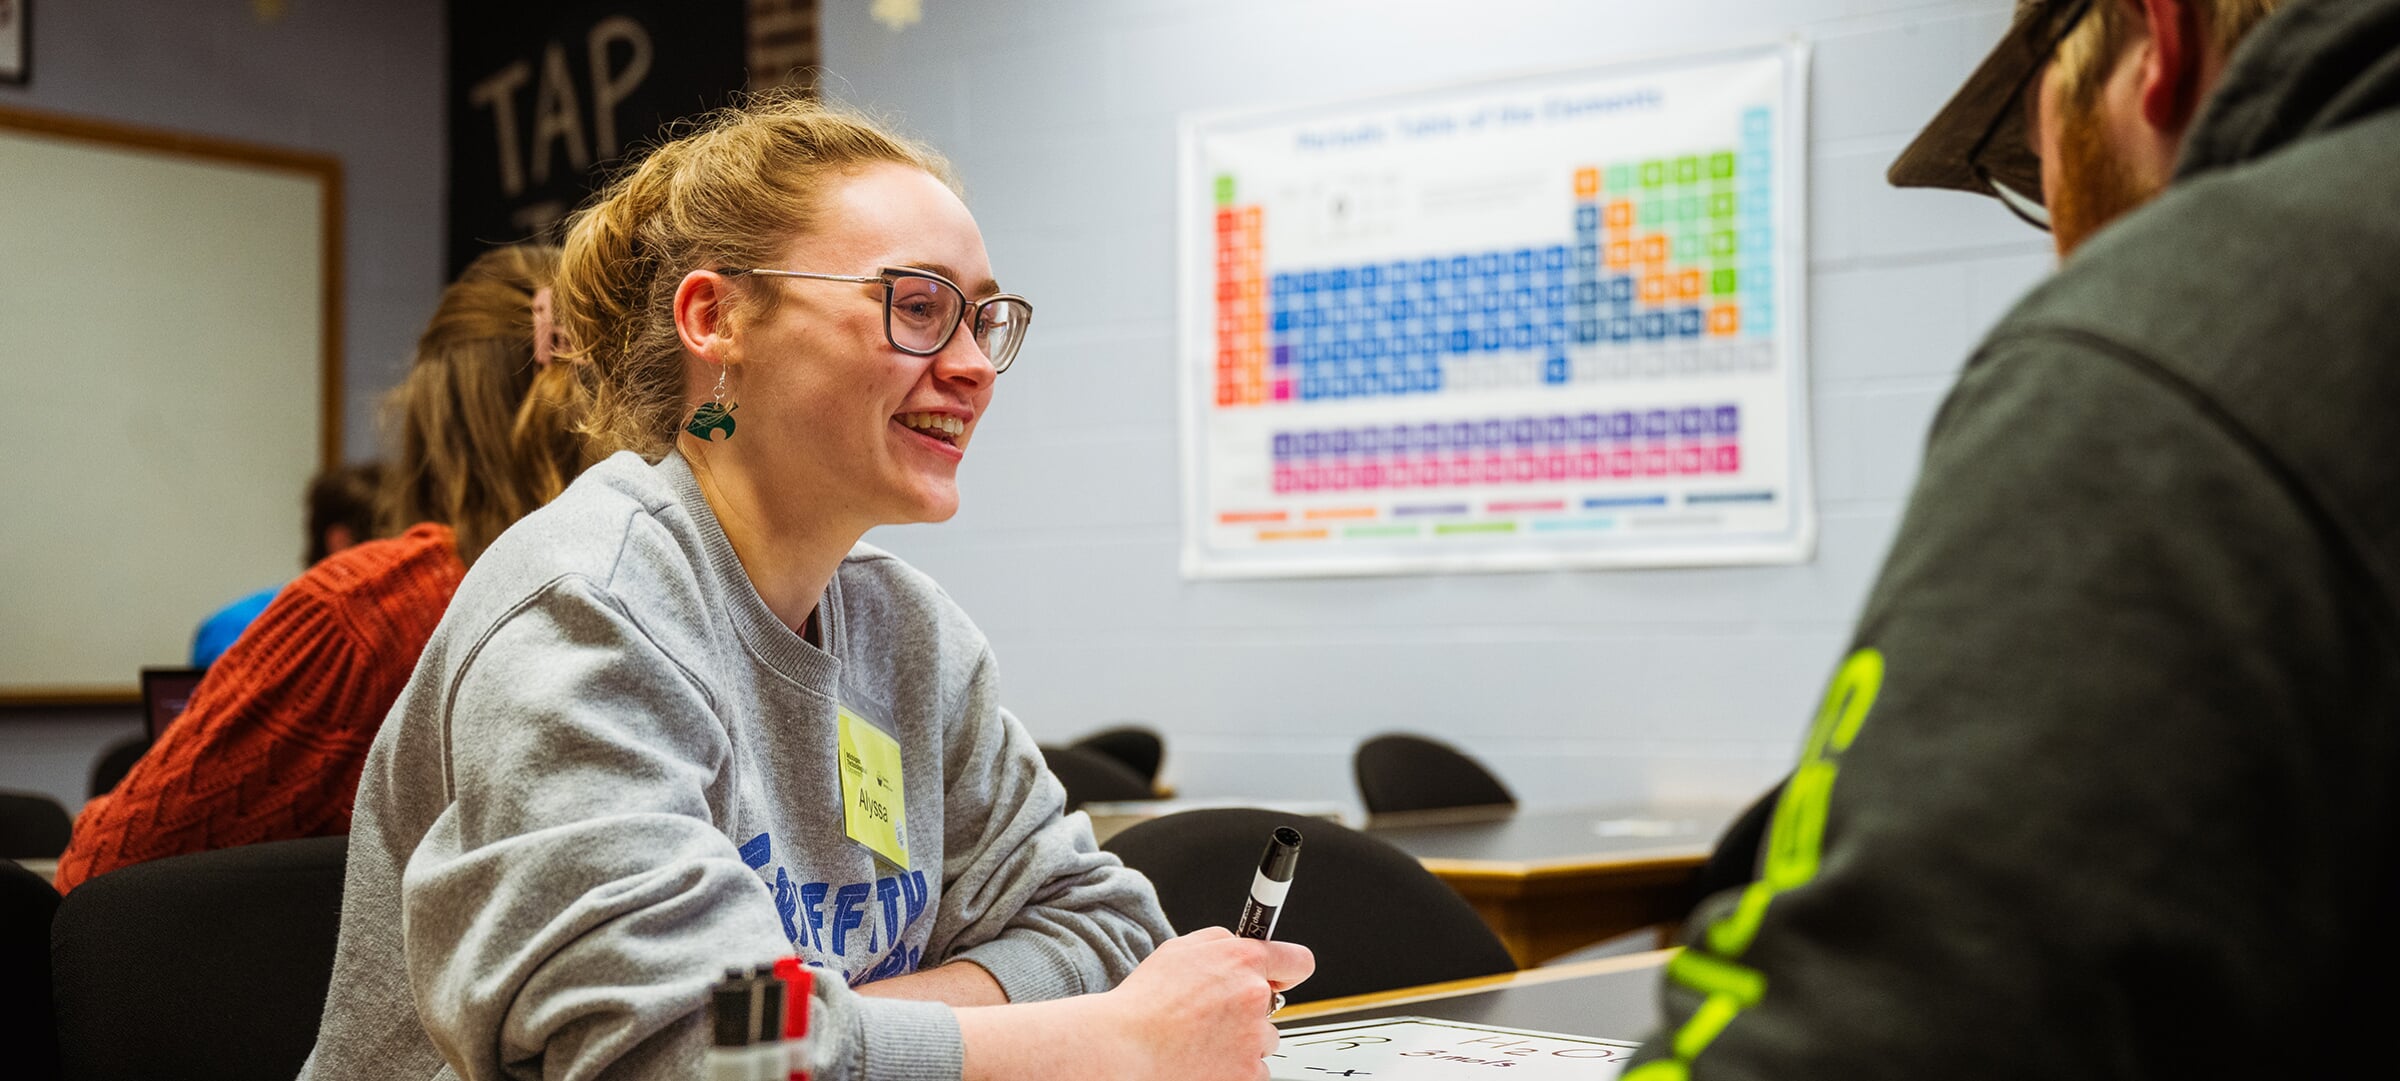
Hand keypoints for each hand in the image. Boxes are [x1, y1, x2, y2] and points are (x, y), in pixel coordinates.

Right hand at [954, 928, 1315, 1080]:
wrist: (1125, 1049)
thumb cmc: (1144, 1004)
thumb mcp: (1179, 950)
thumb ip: (1220, 941)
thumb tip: (1240, 943)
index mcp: (1242, 960)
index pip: (1297, 960)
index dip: (1288, 969)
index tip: (1283, 976)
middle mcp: (1255, 996)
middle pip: (1273, 1006)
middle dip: (1250, 1010)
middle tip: (1214, 1016)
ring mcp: (1254, 1037)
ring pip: (1264, 1040)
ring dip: (1242, 1041)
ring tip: (1202, 1040)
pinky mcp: (1249, 1072)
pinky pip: (1254, 1070)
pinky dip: (1234, 1068)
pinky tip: (1205, 1059)